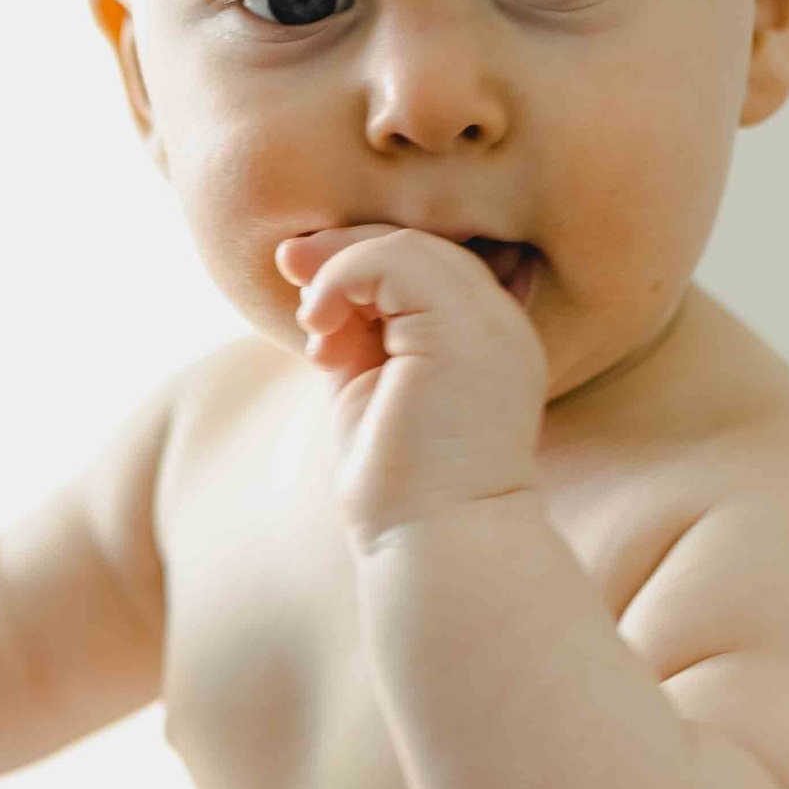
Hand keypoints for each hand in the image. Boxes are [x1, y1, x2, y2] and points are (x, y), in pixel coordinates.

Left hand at [275, 223, 549, 547]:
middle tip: (289, 267)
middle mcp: (500, 322)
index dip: (365, 260)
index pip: (429, 265)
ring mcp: (490, 322)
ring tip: (311, 320)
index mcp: (485, 339)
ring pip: (408, 244)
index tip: (311, 299)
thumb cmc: (400, 486)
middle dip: (344, 250)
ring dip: (339, 267)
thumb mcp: (367, 386)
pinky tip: (319, 324)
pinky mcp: (462, 330)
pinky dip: (342, 277)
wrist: (436, 544)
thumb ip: (353, 330)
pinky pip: (394, 260)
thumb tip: (308, 272)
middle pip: (421, 244)